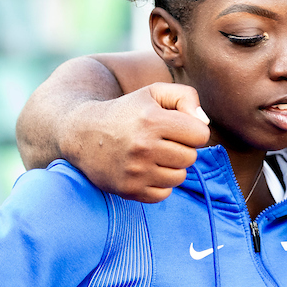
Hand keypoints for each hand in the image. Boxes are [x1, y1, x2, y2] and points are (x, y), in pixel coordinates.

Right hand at [62, 82, 210, 202]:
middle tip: (162, 142)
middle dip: (182, 149)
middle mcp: (143, 146)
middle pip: (191, 157)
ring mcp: (135, 171)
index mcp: (152, 120)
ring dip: (171, 167)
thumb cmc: (126, 111)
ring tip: (153, 155)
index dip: (192, 130)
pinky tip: (145, 170)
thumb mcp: (153, 92)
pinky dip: (159, 184)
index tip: (177, 128)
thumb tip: (204, 122)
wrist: (82, 133)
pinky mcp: (128, 189)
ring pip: (179, 177)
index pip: (200, 135)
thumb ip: (185, 97)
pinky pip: (164, 194)